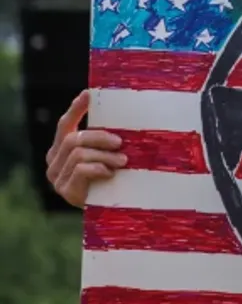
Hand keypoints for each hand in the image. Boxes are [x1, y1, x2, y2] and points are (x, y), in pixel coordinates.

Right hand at [44, 90, 125, 208]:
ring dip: (104, 155)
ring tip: (123, 161)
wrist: (113, 210)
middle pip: (74, 138)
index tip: (89, 93)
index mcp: (62, 148)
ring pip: (79, 154)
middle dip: (99, 137)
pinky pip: (81, 170)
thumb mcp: (108, 154)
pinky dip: (98, 168)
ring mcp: (57, 177)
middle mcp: (54, 161)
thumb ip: (106, 140)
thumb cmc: (114, 177)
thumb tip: (124, 114)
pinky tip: (110, 173)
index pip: (65, 124)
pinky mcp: (65, 191)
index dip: (76, 108)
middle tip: (120, 143)